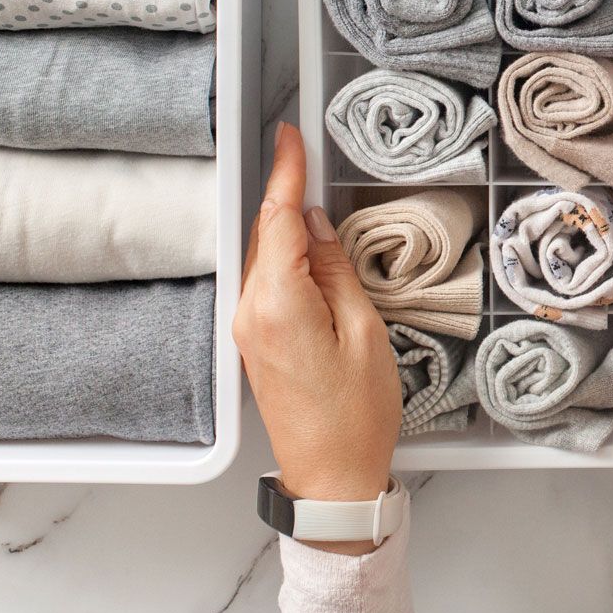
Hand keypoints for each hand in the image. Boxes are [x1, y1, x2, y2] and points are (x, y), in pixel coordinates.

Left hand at [235, 123, 400, 549]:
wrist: (332, 477)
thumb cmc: (357, 413)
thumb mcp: (364, 330)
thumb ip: (336, 270)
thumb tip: (319, 226)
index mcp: (278, 304)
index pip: (279, 220)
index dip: (286, 173)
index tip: (288, 135)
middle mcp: (251, 313)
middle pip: (267, 235)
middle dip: (285, 191)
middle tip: (301, 149)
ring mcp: (248, 330)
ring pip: (265, 258)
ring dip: (284, 223)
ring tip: (308, 189)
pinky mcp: (255, 343)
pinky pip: (266, 283)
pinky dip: (283, 254)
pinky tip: (304, 244)